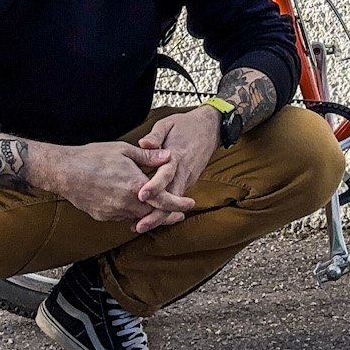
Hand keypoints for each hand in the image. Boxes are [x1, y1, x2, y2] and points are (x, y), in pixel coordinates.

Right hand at [29, 140, 193, 230]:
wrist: (64, 172)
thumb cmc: (93, 157)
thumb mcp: (124, 150)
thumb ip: (148, 157)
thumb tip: (168, 157)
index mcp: (134, 186)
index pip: (164, 201)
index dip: (179, 204)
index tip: (190, 204)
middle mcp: (125, 203)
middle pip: (154, 214)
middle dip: (168, 213)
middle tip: (179, 213)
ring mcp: (113, 212)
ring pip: (138, 216)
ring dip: (148, 212)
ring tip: (156, 205)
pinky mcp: (103, 216)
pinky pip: (123, 216)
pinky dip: (131, 211)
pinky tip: (132, 202)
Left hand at [132, 106, 222, 233]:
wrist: (211, 128)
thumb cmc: (187, 125)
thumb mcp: (168, 123)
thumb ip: (155, 135)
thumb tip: (143, 143)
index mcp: (177, 156)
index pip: (166, 174)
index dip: (154, 186)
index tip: (141, 195)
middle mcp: (184, 172)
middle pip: (171, 198)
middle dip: (156, 214)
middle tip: (138, 226)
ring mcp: (187, 179)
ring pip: (174, 202)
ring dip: (159, 216)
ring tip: (139, 226)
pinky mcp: (187, 182)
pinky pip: (175, 198)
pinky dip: (164, 210)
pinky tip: (149, 218)